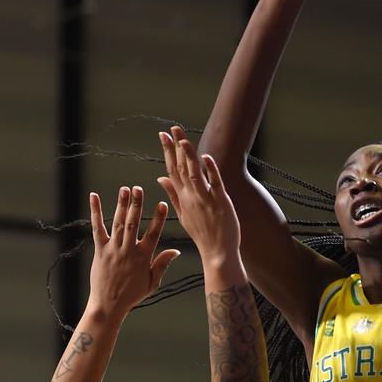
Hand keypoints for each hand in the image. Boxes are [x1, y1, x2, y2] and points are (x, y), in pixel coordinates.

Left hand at [88, 187, 178, 316]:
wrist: (109, 305)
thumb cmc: (132, 295)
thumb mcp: (152, 283)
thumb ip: (162, 264)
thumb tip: (176, 251)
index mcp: (143, 257)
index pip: (153, 233)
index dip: (158, 218)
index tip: (161, 204)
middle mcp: (128, 250)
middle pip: (133, 223)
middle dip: (136, 205)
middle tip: (139, 189)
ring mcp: (113, 249)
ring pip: (118, 223)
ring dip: (121, 204)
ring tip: (125, 189)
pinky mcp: (100, 250)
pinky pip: (97, 228)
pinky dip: (95, 212)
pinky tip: (94, 197)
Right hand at [158, 127, 240, 265]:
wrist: (217, 253)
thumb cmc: (203, 234)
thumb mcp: (183, 214)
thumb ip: (172, 194)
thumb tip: (160, 178)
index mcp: (182, 199)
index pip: (171, 170)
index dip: (168, 151)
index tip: (163, 135)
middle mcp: (191, 197)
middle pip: (180, 168)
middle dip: (175, 147)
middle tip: (171, 129)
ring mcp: (205, 200)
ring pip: (194, 174)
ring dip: (189, 156)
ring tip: (183, 139)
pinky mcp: (220, 203)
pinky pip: (215, 184)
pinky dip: (210, 171)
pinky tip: (206, 157)